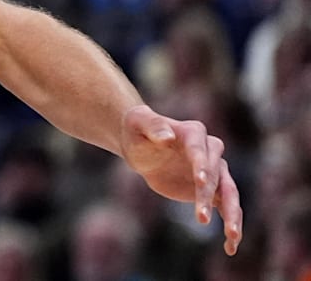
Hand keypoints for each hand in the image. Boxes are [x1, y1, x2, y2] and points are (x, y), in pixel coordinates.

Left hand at [119, 104, 241, 254]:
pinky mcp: (212, 190)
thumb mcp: (138, 123)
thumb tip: (167, 136)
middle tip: (201, 218)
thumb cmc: (138, 130)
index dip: (202, 165)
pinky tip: (231, 246)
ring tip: (232, 237)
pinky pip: (226, 207)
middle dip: (208, 195)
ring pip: (229, 193)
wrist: (142, 147)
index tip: (201, 182)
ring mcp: (214, 172)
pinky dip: (231, 225)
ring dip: (232, 215)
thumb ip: (153, 126)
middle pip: (216, 175)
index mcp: (193, 133)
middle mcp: (210, 151)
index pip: (201, 150)